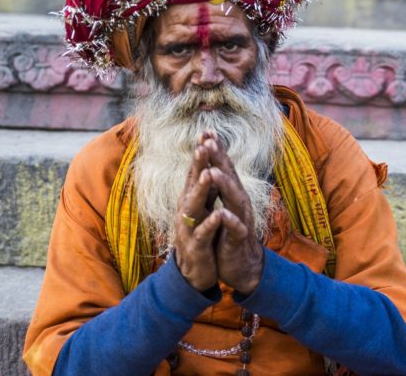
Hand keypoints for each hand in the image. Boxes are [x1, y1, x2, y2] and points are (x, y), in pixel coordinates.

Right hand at [174, 137, 221, 291]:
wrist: (193, 272)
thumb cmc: (200, 236)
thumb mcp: (202, 210)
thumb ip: (205, 190)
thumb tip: (209, 166)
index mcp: (192, 200)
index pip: (196, 172)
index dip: (201, 153)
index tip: (207, 132)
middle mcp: (186, 210)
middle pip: (192, 183)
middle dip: (198, 164)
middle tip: (203, 144)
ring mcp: (189, 227)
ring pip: (194, 206)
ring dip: (201, 189)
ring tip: (209, 173)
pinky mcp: (195, 246)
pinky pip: (203, 233)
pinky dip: (210, 223)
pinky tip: (218, 214)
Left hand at [204, 134, 264, 295]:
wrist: (242, 266)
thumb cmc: (228, 233)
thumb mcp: (223, 206)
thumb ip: (220, 187)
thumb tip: (212, 164)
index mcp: (231, 195)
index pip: (223, 168)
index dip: (216, 150)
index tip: (206, 131)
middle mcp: (238, 203)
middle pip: (230, 177)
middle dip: (220, 159)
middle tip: (209, 141)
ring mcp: (240, 219)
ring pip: (234, 199)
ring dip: (225, 185)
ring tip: (213, 172)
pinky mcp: (238, 239)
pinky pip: (235, 228)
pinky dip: (230, 220)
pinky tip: (223, 213)